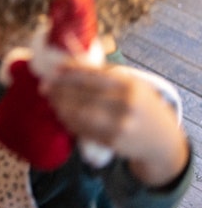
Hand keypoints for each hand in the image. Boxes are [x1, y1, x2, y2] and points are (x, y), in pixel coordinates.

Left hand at [45, 62, 188, 186]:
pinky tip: (61, 115)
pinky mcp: (113, 143)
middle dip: (61, 90)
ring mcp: (120, 126)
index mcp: (129, 85)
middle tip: (45, 86)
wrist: (162, 140)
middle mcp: (126, 105)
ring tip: (50, 100)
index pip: (94, 76)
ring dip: (62, 107)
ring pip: (82, 114)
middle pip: (85, 95)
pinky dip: (70, 122)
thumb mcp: (132, 84)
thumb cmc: (141, 105)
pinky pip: (86, 130)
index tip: (54, 70)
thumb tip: (69, 64)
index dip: (71, 72)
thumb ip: (106, 75)